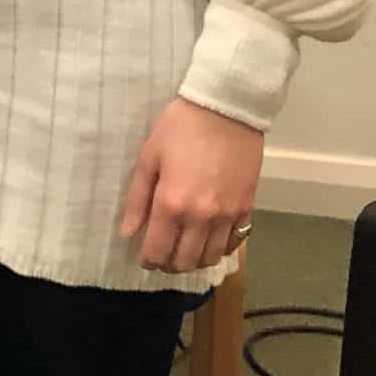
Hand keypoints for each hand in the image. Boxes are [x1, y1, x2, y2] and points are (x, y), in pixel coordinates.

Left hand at [119, 98, 264, 273]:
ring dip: (195, 261)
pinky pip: (233, 243)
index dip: (148, 260)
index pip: (158, 249)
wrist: (226, 110)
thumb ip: (137, 198)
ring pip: (210, 258)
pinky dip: (219, 249)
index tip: (144, 259)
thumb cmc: (180, 128)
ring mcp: (227, 215)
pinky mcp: (247, 208)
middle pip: (185, 261)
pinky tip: (208, 241)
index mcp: (172, 203)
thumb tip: (128, 232)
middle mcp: (201, 217)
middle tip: (161, 257)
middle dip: (169, 265)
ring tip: (184, 252)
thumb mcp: (149, 157)